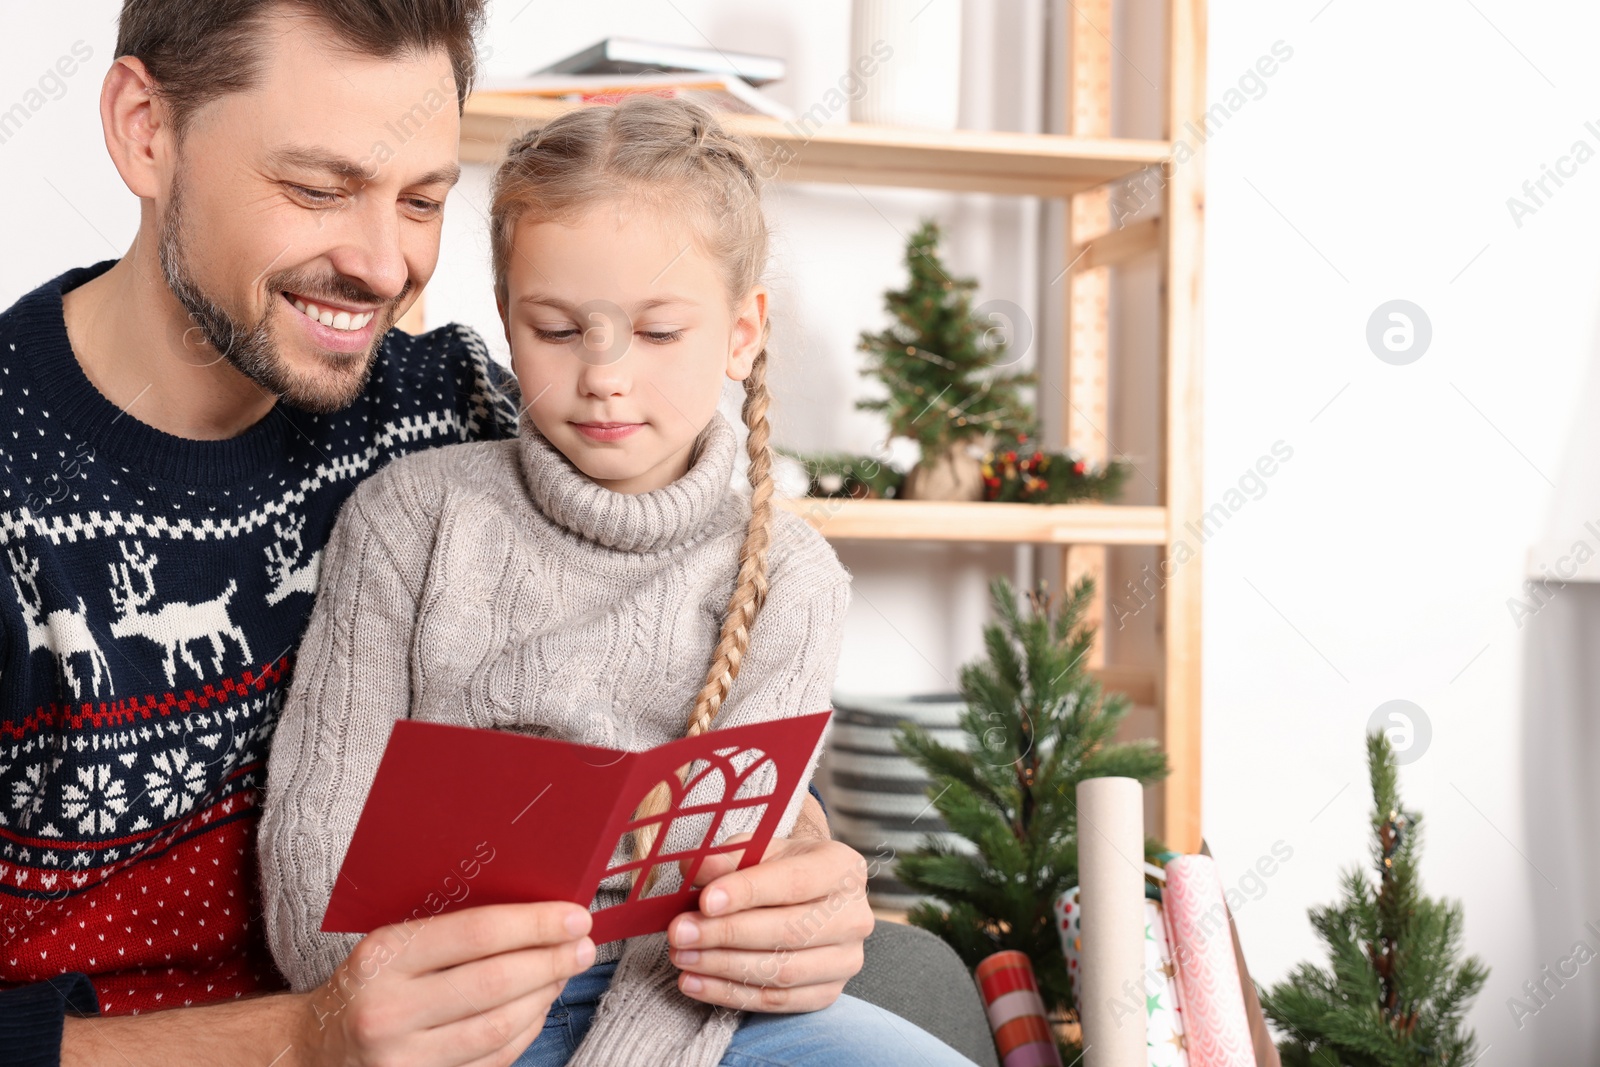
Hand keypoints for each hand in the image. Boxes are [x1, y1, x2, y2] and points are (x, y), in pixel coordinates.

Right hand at [297, 902, 596, 1066]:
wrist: (313, 1048)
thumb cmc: (367, 983)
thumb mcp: (391, 944)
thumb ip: (449, 928)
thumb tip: (533, 910)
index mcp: (384, 957)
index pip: (475, 933)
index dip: (534, 924)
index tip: (574, 916)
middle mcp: (390, 1010)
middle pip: (495, 983)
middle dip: (551, 961)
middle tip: (583, 946)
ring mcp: (403, 1058)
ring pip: (500, 1026)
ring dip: (545, 996)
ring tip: (565, 972)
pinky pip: (493, 1059)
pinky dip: (526, 1030)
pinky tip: (539, 1007)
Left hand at [665, 832, 873, 1013]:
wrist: (808, 896)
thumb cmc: (780, 867)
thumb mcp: (758, 848)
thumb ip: (729, 856)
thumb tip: (698, 870)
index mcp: (842, 868)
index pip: (795, 883)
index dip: (748, 892)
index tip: (705, 901)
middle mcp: (854, 916)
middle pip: (788, 931)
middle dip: (727, 934)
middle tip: (681, 932)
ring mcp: (846, 960)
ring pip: (782, 971)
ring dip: (724, 967)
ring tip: (682, 956)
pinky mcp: (827, 993)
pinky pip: (776, 1001)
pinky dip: (730, 994)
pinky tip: (694, 982)